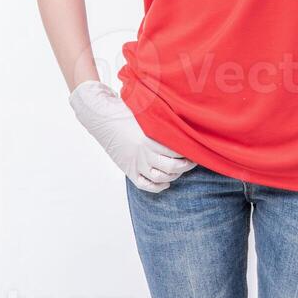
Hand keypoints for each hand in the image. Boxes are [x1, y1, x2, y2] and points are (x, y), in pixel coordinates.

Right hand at [69, 80, 196, 192]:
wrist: (101, 118)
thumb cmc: (125, 110)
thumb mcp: (146, 112)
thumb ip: (161, 117)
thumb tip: (181, 111)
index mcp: (150, 137)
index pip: (176, 149)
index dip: (189, 151)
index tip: (196, 147)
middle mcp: (144, 153)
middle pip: (172, 167)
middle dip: (186, 165)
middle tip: (193, 160)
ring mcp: (136, 163)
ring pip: (161, 177)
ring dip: (174, 175)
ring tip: (181, 169)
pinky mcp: (129, 170)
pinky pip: (145, 185)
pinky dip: (158, 187)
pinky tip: (167, 182)